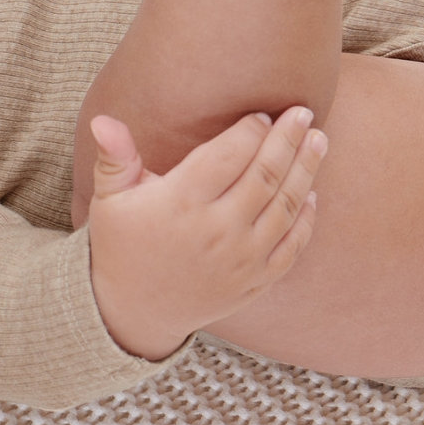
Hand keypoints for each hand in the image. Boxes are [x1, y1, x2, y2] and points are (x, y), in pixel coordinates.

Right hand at [87, 108, 324, 359]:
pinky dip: (306, 219)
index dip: (250, 130)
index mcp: (181, 202)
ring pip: (285, 207)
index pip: (228, 154)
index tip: (262, 113)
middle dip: (288, 139)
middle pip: (264, 175)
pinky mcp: (253, 282)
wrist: (133, 312)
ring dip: (306, 170)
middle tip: (303, 112)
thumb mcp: (109, 199)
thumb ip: (114, 156)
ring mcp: (240, 259)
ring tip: (319, 140)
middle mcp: (216, 230)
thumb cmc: (121, 244)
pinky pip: (291, 248)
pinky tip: (312, 193)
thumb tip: (103, 119)